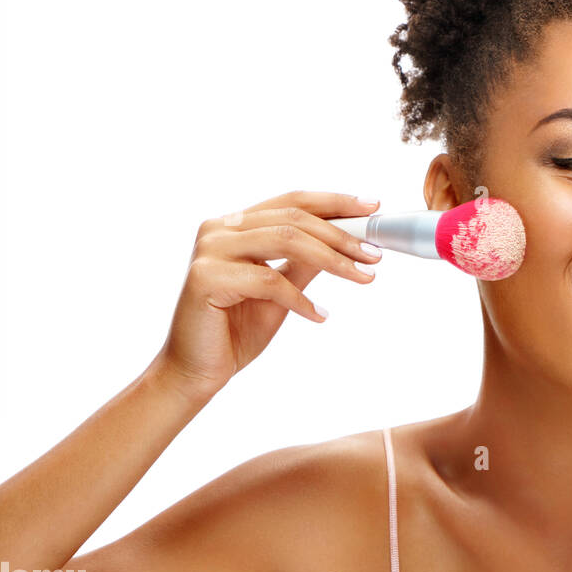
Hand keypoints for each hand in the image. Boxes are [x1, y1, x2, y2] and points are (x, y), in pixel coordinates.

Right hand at [150, 190, 382, 400]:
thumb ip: (305, 263)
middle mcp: (219, 228)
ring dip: (333, 259)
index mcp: (235, 225)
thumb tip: (347, 242)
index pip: (292, 202)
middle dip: (342, 235)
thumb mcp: (282, 291)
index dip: (334, 202)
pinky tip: (320, 316)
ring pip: (286, 240)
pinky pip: (269, 281)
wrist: (196, 370)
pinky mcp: (206, 277)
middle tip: (375, 254)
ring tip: (363, 277)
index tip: (372, 208)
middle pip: (294, 219)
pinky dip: (301, 300)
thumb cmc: (235, 330)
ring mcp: (210, 250)